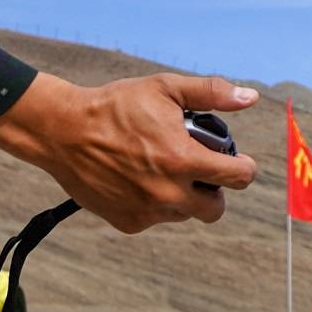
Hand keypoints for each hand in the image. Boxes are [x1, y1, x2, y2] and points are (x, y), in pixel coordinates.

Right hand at [0, 71, 257, 232]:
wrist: (63, 131)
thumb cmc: (116, 106)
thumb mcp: (165, 88)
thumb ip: (211, 93)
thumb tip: (249, 97)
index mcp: (183, 161)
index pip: (239, 178)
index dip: (244, 167)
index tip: (237, 162)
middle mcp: (168, 194)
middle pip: (215, 209)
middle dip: (214, 190)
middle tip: (198, 169)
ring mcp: (147, 212)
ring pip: (184, 213)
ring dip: (183, 196)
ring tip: (163, 168)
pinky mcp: (128, 222)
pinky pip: (155, 218)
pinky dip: (154, 203)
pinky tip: (139, 179)